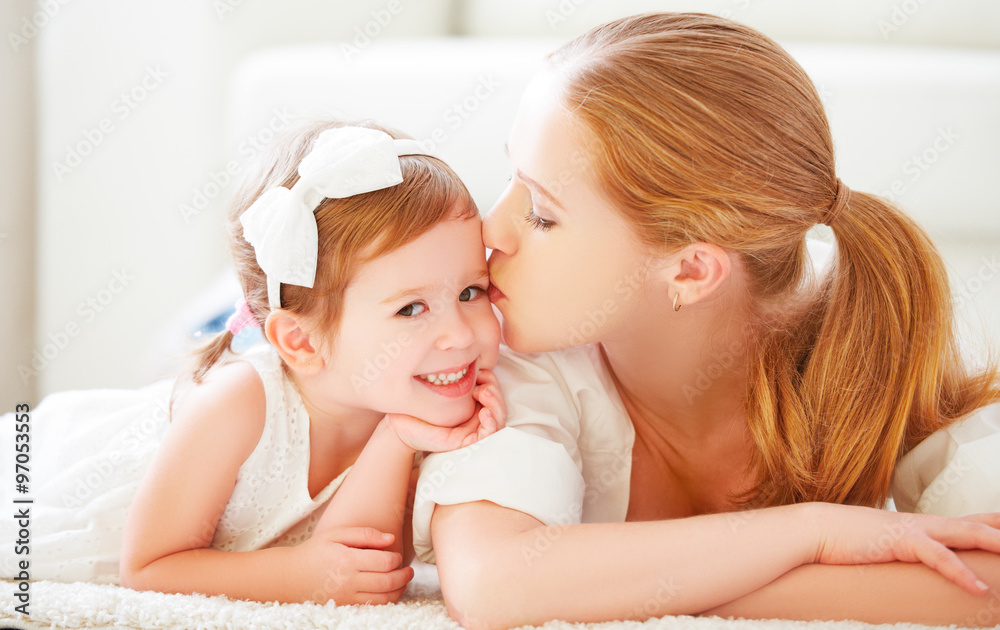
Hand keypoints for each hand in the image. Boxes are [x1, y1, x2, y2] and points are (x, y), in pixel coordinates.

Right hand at [293, 526, 413, 604]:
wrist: (290, 576)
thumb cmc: (315, 551)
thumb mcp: (336, 535)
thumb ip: (365, 534)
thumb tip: (390, 538)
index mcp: (347, 559)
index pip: (384, 562)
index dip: (396, 558)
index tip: (396, 555)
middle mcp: (349, 580)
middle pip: (388, 582)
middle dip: (404, 576)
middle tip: (409, 570)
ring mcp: (347, 596)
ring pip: (384, 598)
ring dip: (399, 590)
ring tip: (403, 581)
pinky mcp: (346, 606)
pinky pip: (373, 606)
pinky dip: (387, 600)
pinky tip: (390, 591)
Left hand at [388, 369, 505, 451]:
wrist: (399, 425)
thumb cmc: (413, 403)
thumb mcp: (434, 383)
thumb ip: (448, 371)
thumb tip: (458, 346)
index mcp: (469, 404)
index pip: (491, 392)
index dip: (491, 380)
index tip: (480, 370)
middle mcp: (473, 417)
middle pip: (498, 404)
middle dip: (495, 389)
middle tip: (483, 379)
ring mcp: (472, 430)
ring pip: (498, 417)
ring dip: (496, 403)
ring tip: (483, 392)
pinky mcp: (467, 442)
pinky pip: (490, 433)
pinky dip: (492, 422)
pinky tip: (485, 411)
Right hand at [811, 503, 999, 594]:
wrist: (816, 529)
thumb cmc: (845, 540)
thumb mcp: (881, 545)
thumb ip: (899, 551)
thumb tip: (904, 564)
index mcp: (922, 525)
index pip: (968, 520)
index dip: (994, 521)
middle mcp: (925, 523)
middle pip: (977, 523)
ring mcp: (915, 530)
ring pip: (967, 533)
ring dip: (997, 543)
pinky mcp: (902, 541)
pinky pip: (939, 558)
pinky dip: (961, 573)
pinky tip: (979, 588)